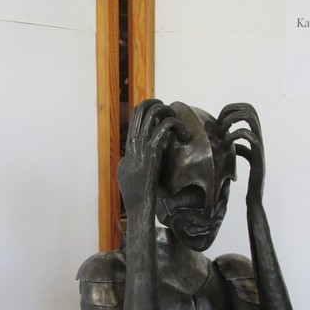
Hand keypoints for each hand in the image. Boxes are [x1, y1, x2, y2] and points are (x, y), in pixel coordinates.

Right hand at [117, 100, 188, 216]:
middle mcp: (134, 141)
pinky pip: (164, 127)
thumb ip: (126, 163)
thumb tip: (126, 158)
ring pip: (153, 113)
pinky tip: (184, 135)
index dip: (149, 110)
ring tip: (179, 124)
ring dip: (168, 112)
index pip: (135, 116)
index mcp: (129, 146)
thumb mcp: (124, 174)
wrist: (137, 205)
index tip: (163, 117)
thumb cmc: (133, 195)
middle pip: (141, 109)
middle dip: (157, 104)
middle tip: (170, 113)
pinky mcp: (153, 151)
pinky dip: (176, 125)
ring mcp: (142, 145)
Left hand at [218, 103, 264, 201]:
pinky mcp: (257, 156)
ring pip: (251, 118)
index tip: (220, 120)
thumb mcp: (239, 160)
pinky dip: (235, 135)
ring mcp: (259, 147)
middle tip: (221, 124)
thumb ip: (237, 149)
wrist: (255, 198)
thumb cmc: (246, 181)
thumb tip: (227, 140)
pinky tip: (227, 144)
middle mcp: (258, 139)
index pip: (248, 110)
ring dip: (233, 120)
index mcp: (254, 138)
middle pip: (251, 110)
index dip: (233, 109)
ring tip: (224, 132)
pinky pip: (249, 136)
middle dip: (232, 111)